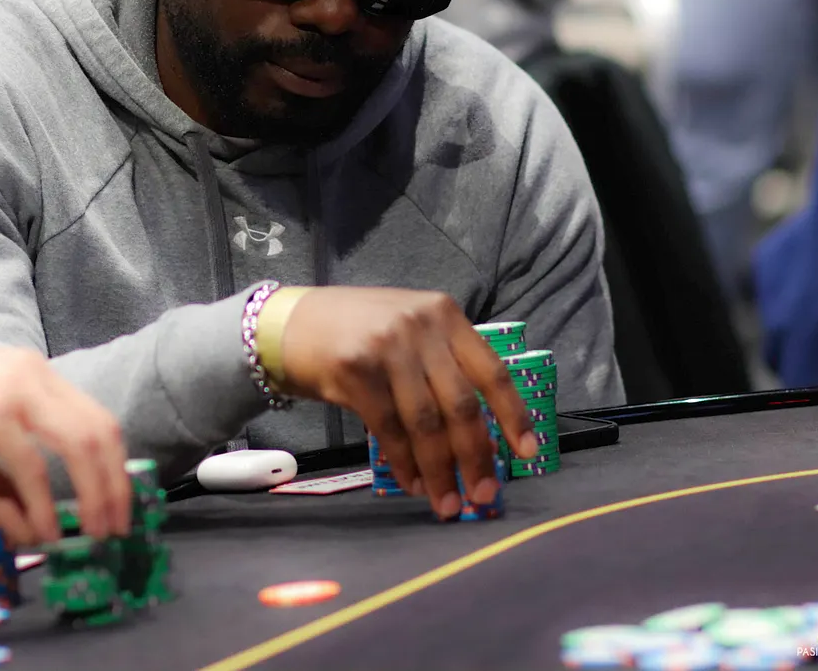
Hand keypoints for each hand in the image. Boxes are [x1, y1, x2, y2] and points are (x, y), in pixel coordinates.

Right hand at [0, 337, 132, 545]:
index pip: (96, 418)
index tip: (117, 506)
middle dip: (115, 486)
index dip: (114, 466)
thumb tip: (28, 530)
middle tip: (116, 529)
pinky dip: (43, 504)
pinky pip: (31, 467)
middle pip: (100, 431)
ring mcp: (14, 392)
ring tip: (90, 535)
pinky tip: (42, 532)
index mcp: (35, 376)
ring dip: (92, 496)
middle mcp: (34, 377)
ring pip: (79, 444)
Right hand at [278, 287, 537, 519]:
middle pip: (462, 405)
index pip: (492, 370)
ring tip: (447, 503)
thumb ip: (443, 363)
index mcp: (444, 314)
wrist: (289, 324)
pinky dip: (405, 464)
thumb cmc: (356, 331)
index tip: (528, 454)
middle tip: (483, 495)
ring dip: (440, 471)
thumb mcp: (409, 329)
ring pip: (427, 423)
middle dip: (476, 457)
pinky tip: (412, 484)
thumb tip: (478, 435)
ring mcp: (387, 346)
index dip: (514, 416)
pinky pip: (390, 429)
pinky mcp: (355, 371)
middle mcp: (420, 326)